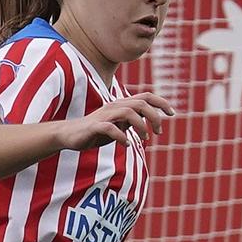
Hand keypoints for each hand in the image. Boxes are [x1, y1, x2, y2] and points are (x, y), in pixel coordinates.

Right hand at [57, 93, 173, 149]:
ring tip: (145, 139)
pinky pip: (111, 128)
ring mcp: (104, 116)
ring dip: (140, 126)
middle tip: (158, 132)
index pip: (146, 97)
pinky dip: (121, 137)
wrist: (69, 135)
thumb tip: (145, 125)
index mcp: (121, 105)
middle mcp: (114, 106)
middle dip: (154, 117)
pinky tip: (126, 145)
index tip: (172, 113)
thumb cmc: (95, 132)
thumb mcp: (117, 127)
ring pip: (128, 112)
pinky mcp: (94, 126)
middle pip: (141, 103)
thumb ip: (131, 124)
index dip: (161, 103)